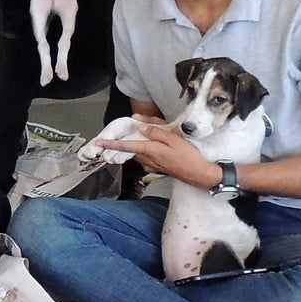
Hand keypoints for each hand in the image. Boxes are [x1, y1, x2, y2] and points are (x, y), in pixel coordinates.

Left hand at [98, 119, 220, 186]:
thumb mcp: (173, 139)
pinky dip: (147, 148)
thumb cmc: (189, 156)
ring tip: (149, 131)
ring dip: (139, 142)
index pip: (126, 146)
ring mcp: (152, 165)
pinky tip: (156, 143)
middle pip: (131, 147)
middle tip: (135, 127)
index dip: (111, 144)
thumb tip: (141, 127)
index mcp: (149, 150)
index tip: (99, 143)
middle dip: (128, 138)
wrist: (200, 174)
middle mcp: (147, 159)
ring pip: (139, 151)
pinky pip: (147, 156)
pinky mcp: (158, 168)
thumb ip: (156, 132)